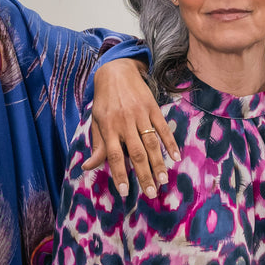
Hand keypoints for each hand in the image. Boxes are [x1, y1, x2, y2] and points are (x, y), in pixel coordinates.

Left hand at [86, 59, 178, 198]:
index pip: (114, 156)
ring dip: (159, 163)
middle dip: (144, 175)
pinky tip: (176, 157)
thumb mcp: (96, 122)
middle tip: (151, 193)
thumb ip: (97, 145)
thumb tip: (88, 167)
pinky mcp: (152, 107)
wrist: (116, 71)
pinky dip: (170, 143)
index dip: (119, 174)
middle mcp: (124, 122)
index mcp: (108, 127)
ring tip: (163, 180)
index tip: (125, 191)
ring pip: (151, 143)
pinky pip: (163, 128)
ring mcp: (140, 114)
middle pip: (136, 153)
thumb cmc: (104, 101)